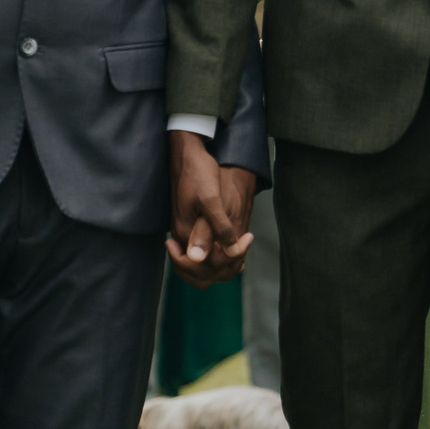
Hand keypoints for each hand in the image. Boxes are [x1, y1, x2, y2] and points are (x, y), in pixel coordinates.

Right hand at [168, 130, 256, 286]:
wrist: (187, 154)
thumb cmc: (200, 172)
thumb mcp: (211, 199)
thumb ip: (215, 228)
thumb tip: (220, 256)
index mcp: (187, 234)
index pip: (204, 268)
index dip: (228, 261)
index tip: (247, 239)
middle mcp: (183, 237)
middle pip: (199, 274)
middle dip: (223, 270)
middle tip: (242, 253)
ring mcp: (183, 232)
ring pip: (198, 267)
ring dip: (219, 267)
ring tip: (239, 257)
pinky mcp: (187, 226)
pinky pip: (198, 253)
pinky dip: (214, 258)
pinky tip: (231, 250)